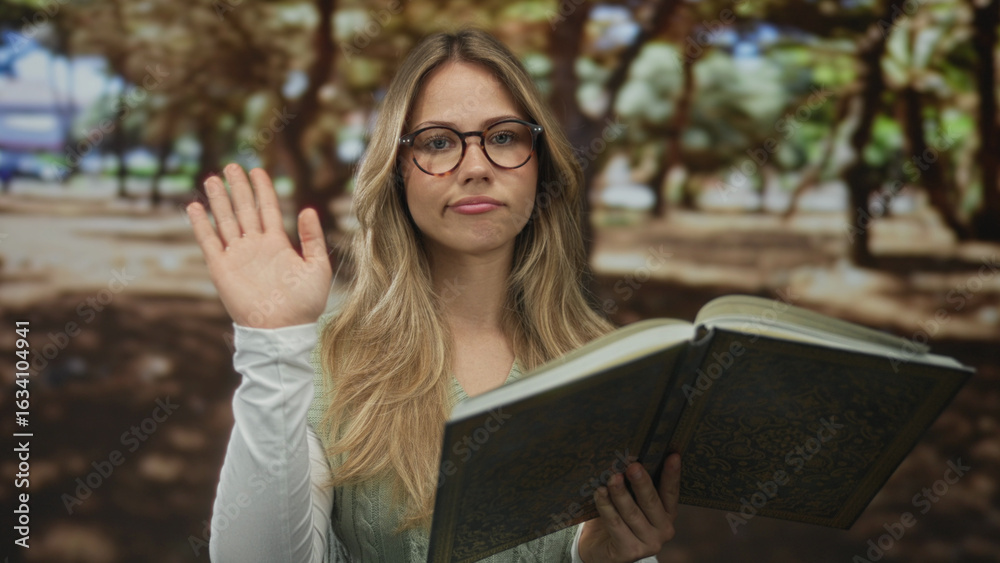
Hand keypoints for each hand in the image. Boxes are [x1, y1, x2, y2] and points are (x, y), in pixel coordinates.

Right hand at [186, 164, 332, 328]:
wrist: (283, 329)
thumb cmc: (305, 303)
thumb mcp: (317, 266)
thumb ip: (312, 238)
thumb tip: (308, 208)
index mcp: (278, 244)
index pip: (268, 209)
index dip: (262, 189)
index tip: (257, 170)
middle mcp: (255, 247)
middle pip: (244, 210)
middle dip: (238, 188)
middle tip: (231, 167)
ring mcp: (237, 256)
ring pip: (225, 221)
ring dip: (219, 200)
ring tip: (213, 178)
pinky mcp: (222, 269)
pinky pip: (208, 242)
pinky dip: (200, 224)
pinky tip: (195, 206)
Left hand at [578, 454, 680, 562]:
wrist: (600, 549)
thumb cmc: (617, 517)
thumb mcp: (629, 500)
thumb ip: (632, 485)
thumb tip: (627, 456)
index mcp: (667, 514)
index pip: (671, 492)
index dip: (672, 474)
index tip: (673, 456)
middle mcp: (664, 530)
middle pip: (651, 501)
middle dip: (641, 482)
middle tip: (633, 466)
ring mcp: (649, 543)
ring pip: (632, 513)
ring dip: (620, 493)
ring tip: (612, 478)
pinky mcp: (630, 552)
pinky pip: (616, 524)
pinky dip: (606, 507)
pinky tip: (599, 493)